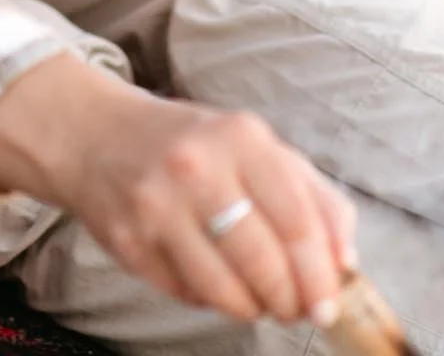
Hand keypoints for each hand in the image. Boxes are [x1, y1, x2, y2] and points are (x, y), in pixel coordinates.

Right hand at [0, 56, 354, 326]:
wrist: (94, 134)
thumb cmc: (193, 145)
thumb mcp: (256, 148)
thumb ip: (315, 197)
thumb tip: (348, 262)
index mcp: (239, 137)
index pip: (298, 220)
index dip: (321, 275)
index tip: (330, 304)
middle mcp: (196, 167)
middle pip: (264, 265)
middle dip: (289, 301)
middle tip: (294, 307)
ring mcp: (156, 206)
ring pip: (226, 292)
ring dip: (252, 308)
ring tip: (256, 296)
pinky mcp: (128, 242)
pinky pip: (188, 296)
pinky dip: (209, 299)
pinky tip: (209, 274)